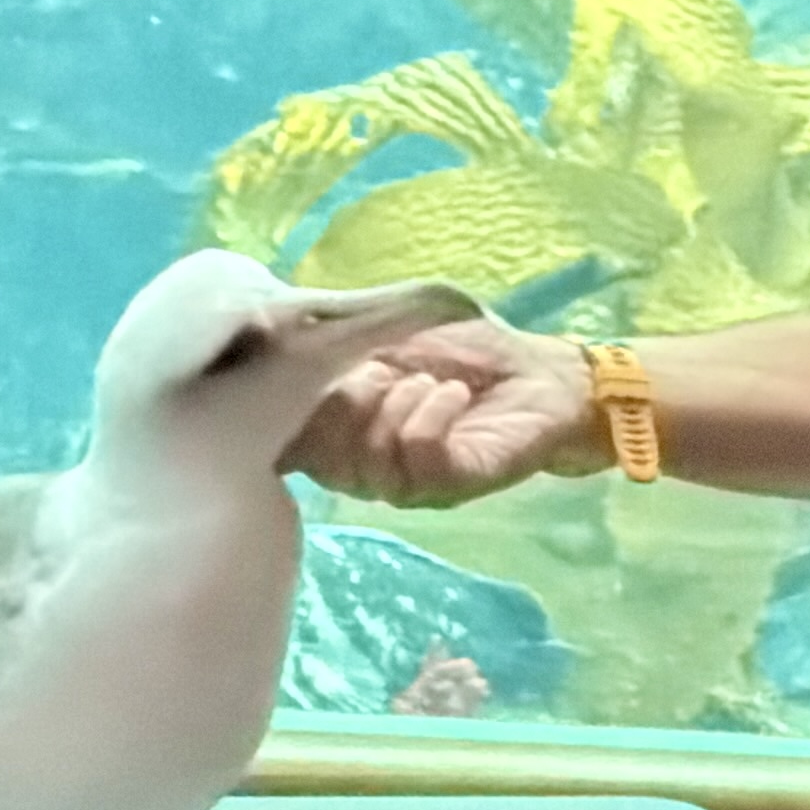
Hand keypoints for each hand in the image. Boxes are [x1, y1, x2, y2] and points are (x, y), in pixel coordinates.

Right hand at [282, 316, 605, 506]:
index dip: (276, 414)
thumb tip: (268, 322)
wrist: (542, 374)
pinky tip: (452, 395)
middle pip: (316, 455)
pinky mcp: (450, 486)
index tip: (297, 373)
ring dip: (393, 406)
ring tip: (428, 382)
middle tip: (379, 370)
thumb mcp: (389, 323)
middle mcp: (362, 465)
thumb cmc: (465, 350)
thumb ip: (334, 331)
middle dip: (341, 402)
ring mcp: (405, 482)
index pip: (282, 442)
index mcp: (338, 430)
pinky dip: (430, 414)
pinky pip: (416, 456)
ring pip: (364, 462)